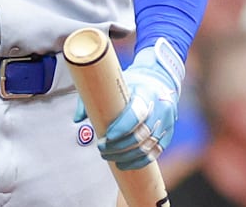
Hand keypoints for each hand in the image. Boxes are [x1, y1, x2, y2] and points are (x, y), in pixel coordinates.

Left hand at [74, 39, 182, 170]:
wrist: (159, 81)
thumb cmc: (133, 82)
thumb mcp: (115, 82)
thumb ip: (95, 98)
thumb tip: (78, 118)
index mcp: (146, 93)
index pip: (136, 114)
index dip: (121, 128)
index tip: (106, 137)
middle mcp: (159, 109)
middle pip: (140, 135)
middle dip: (118, 146)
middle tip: (101, 149)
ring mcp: (165, 123)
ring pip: (146, 148)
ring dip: (126, 157)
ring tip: (109, 157)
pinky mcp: (167, 134)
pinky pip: (154, 153)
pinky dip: (138, 162)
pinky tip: (124, 163)